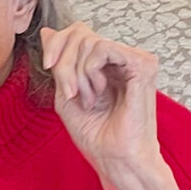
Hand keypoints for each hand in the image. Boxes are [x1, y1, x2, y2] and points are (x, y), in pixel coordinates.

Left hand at [41, 23, 163, 189]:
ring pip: (88, 40)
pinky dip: (90, 71)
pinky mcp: (142, 64)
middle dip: (64, 63)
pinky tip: (99, 91)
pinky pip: (102, 48)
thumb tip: (47, 31)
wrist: (114, 158)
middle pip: (80, 33)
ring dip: (77, 73)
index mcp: (106, 64)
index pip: (78, 32)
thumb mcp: (65, 92)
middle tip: (71, 93)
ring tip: (88, 98)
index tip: (47, 66)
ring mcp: (134, 59)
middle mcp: (122, 58)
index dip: (56, 43)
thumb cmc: (95, 134)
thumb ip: (58, 62)